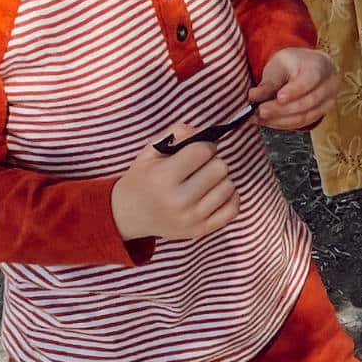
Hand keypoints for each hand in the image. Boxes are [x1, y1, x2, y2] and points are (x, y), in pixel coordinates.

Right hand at [111, 124, 239, 241]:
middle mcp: (178, 200)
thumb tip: (204, 132)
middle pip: (220, 168)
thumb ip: (177, 133)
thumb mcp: (151, 151)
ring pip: (229, 186)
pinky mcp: (200, 230)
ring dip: (220, 179)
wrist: (128, 214)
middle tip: (199, 167)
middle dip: (212, 162)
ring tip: (204, 181)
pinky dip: (229, 197)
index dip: (204, 145)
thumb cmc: (143, 178)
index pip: (204, 150)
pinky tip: (214, 193)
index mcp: (163, 177)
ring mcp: (191, 218)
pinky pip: (233, 209)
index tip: (197, 150)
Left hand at [249, 47, 336, 129]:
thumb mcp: (279, 66)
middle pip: (307, 102)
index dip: (295, 91)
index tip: (278, 97)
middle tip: (260, 111)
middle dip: (281, 110)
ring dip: (280, 120)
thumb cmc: (293, 64)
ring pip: (305, 116)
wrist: (306, 67)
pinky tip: (268, 121)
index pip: (310, 80)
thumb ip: (268, 82)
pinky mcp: (320, 114)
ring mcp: (327, 102)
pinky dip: (283, 124)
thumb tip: (253, 97)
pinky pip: (302, 123)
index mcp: (320, 66)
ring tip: (259, 118)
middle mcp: (329, 85)